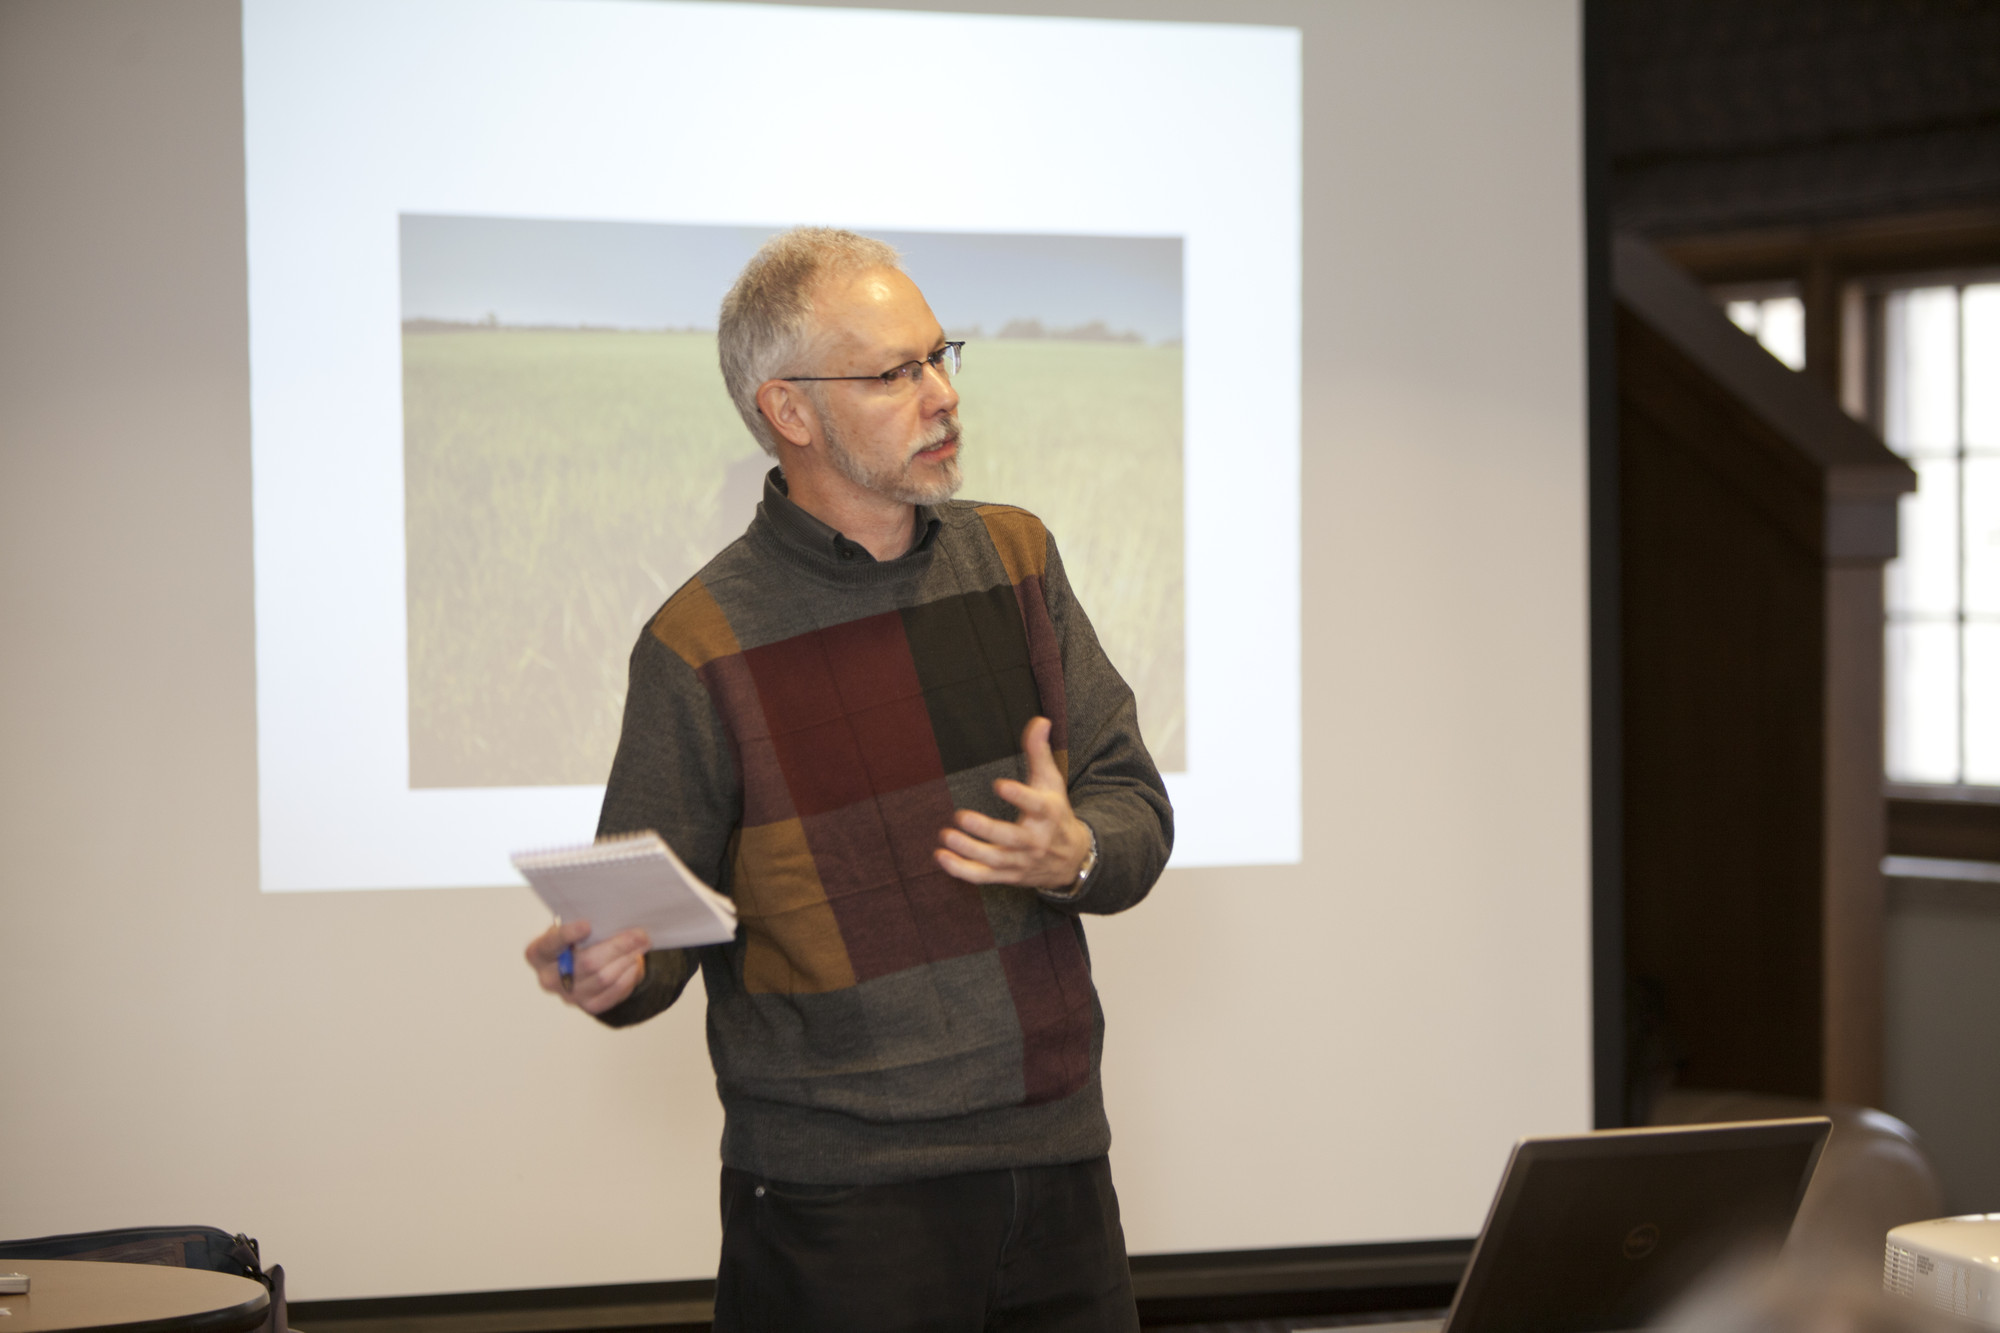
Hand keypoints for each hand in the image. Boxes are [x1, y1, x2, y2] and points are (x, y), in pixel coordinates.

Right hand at [525, 919, 649, 1015]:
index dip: (568, 935)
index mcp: (538, 953)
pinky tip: (635, 962)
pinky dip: (628, 976)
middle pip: (586, 963)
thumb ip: (584, 923)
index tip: (587, 925)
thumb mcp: (572, 927)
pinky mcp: (588, 1006)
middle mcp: (548, 978)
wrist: (582, 964)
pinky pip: (613, 992)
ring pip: (604, 978)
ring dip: (627, 959)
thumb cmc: (576, 939)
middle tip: (639, 933)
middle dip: (617, 946)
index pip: (551, 944)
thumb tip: (612, 918)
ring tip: (642, 944)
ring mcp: (568, 996)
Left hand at [935, 716, 1091, 889]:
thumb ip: (1040, 752)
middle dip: (986, 830)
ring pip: (993, 860)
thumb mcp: (1052, 782)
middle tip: (959, 815)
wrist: (1073, 860)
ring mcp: (1021, 862)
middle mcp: (1035, 841)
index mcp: (1048, 814)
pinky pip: (984, 877)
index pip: (1037, 806)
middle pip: (1011, 839)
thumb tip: (1040, 720)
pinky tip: (942, 856)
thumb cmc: (1056, 813)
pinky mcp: (1009, 876)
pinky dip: (962, 871)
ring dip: (968, 849)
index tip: (999, 785)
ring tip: (945, 835)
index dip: (1019, 796)